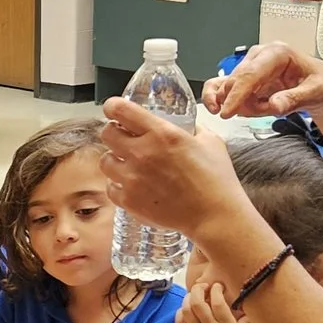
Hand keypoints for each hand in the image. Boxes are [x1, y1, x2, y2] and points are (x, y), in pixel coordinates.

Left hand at [98, 97, 251, 237]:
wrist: (214, 215)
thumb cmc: (216, 179)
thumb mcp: (210, 141)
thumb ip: (193, 129)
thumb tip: (187, 125)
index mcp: (161, 133)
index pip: (120, 110)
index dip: (113, 107)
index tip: (114, 110)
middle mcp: (142, 153)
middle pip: (107, 134)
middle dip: (114, 133)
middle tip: (124, 139)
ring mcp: (133, 178)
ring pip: (105, 161)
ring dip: (115, 160)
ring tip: (129, 165)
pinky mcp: (130, 201)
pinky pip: (111, 187)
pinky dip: (118, 185)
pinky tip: (132, 185)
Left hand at [176, 282, 252, 322]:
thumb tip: (250, 310)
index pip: (218, 302)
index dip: (216, 290)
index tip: (217, 286)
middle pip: (198, 302)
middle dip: (198, 289)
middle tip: (203, 287)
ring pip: (187, 309)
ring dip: (188, 298)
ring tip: (193, 295)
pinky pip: (180, 322)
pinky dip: (181, 312)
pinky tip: (186, 310)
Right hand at [203, 40, 322, 120]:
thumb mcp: (317, 92)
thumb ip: (294, 99)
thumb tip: (274, 105)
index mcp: (277, 52)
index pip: (250, 74)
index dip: (236, 95)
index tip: (226, 112)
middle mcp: (261, 56)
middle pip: (236, 82)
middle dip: (247, 104)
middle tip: (267, 112)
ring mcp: (252, 67)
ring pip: (230, 90)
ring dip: (245, 106)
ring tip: (267, 108)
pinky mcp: (248, 79)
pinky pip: (229, 92)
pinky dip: (235, 104)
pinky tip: (247, 109)